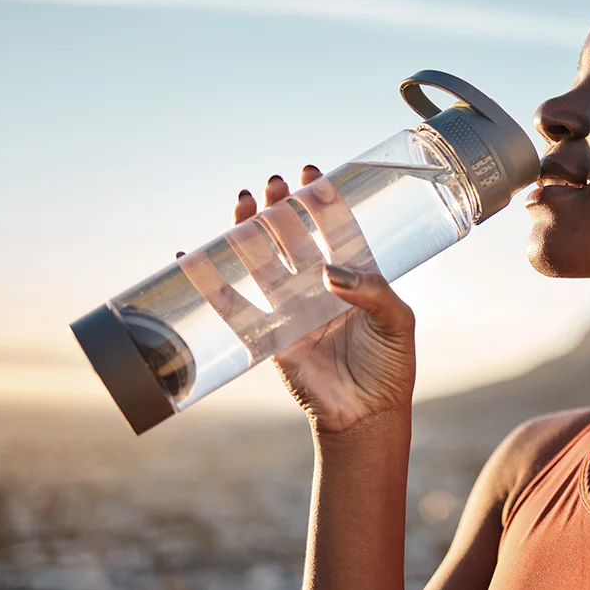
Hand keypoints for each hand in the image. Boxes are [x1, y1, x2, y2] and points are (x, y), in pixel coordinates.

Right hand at [178, 165, 416, 432]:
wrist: (368, 414)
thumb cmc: (391, 367)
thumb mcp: (398, 322)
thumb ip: (373, 292)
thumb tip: (329, 272)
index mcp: (355, 278)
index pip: (335, 229)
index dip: (321, 202)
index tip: (309, 175)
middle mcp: (320, 288)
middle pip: (294, 238)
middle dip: (282, 209)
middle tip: (273, 184)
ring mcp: (292, 309)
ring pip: (263, 262)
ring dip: (249, 232)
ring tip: (240, 201)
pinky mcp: (269, 337)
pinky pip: (235, 307)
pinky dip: (211, 283)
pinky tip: (191, 256)